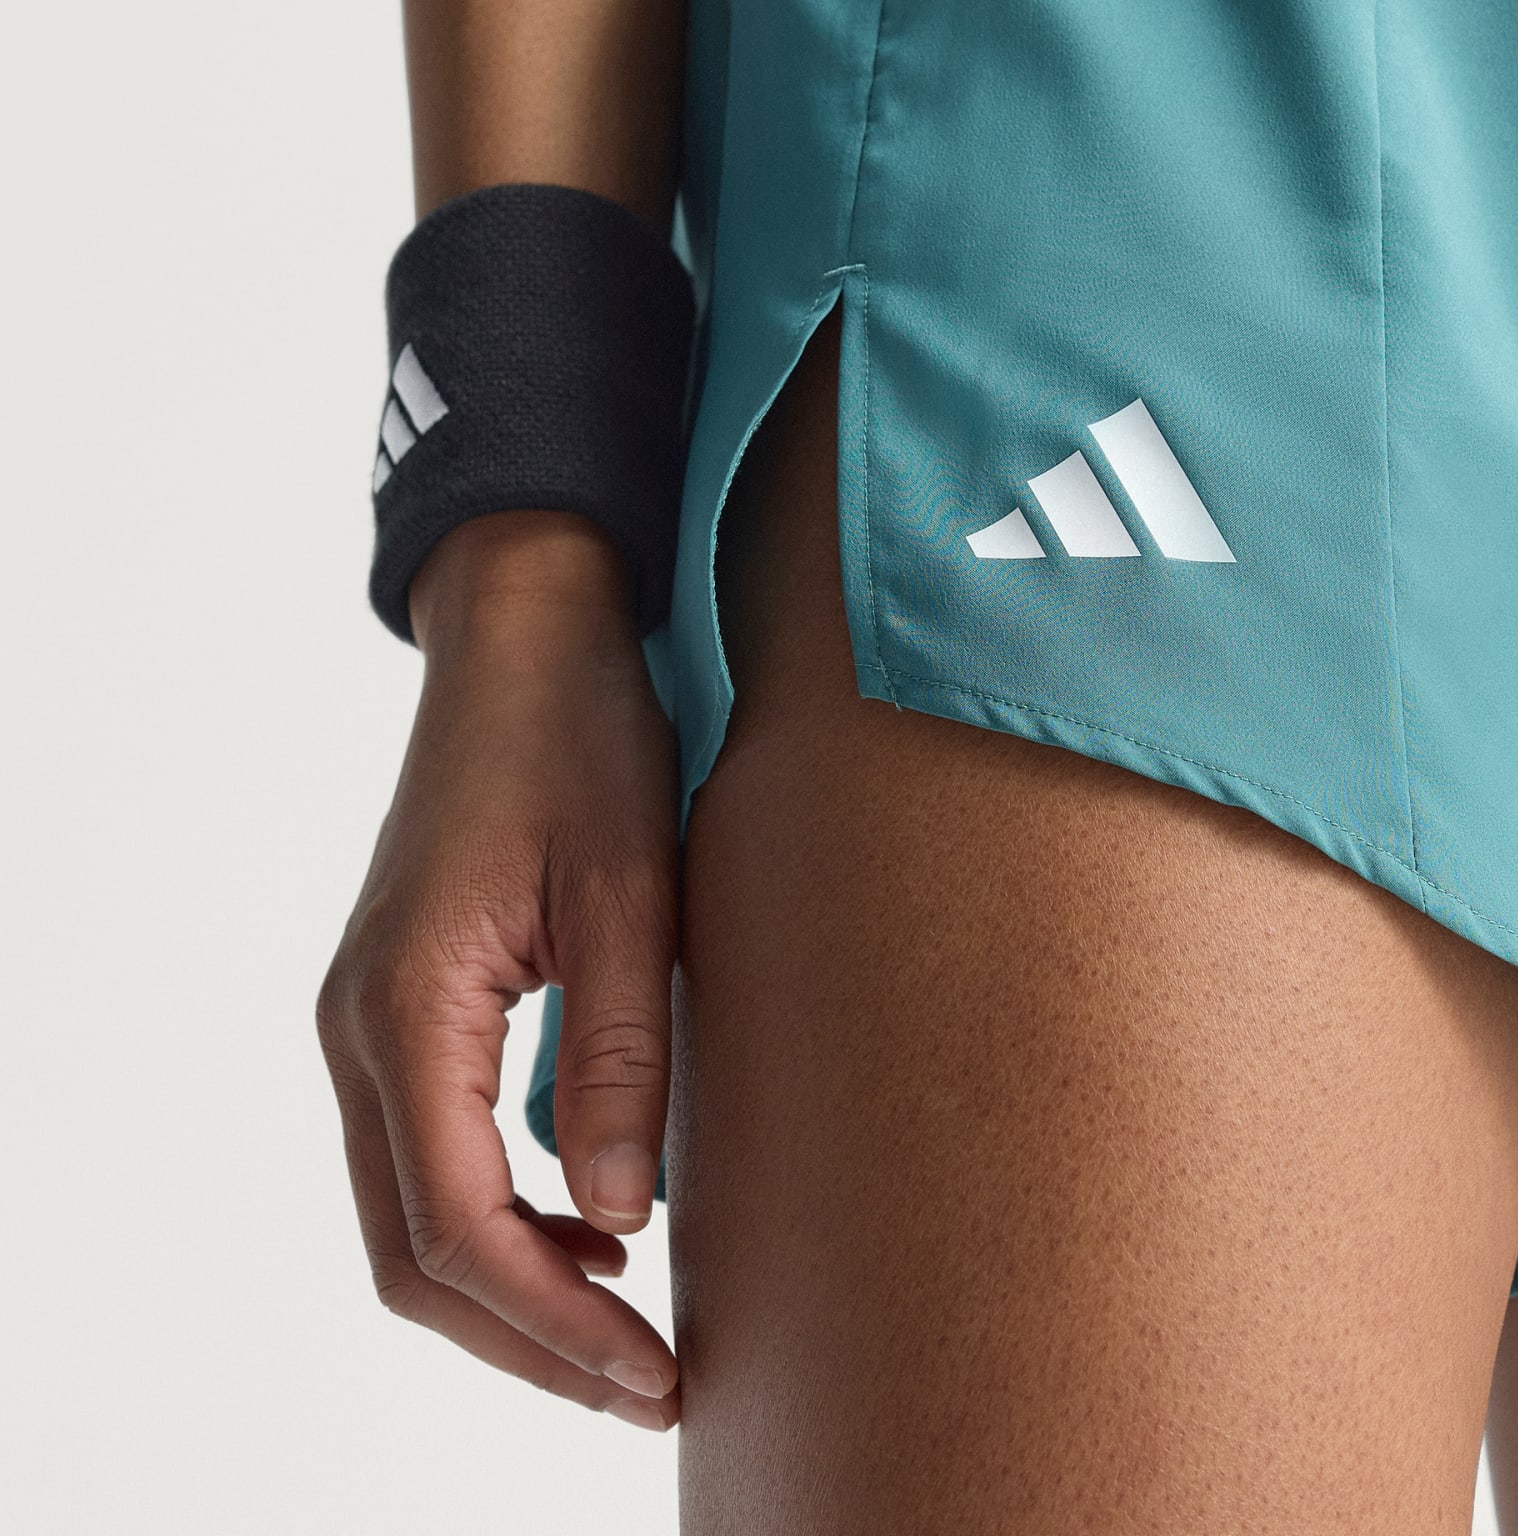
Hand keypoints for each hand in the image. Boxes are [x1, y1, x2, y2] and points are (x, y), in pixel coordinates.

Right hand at [318, 511, 680, 1428]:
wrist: (526, 632)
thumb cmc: (582, 737)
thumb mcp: (631, 892)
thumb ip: (618, 1056)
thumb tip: (624, 1221)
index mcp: (407, 1008)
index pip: (459, 1229)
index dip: (555, 1326)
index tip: (656, 1377)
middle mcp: (361, 1030)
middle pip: (414, 1253)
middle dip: (528, 1340)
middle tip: (650, 1387)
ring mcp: (370, 1017)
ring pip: (412, 1213)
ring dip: (512, 1290)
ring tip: (631, 1330)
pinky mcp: (405, 1001)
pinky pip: (428, 1150)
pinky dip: (500, 1216)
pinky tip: (595, 1223)